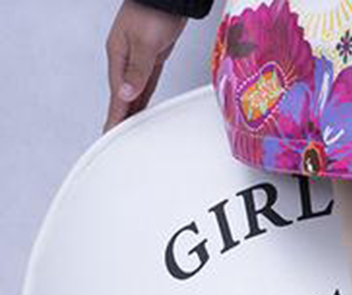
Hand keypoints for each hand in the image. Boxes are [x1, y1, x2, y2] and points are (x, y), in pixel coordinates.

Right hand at [104, 0, 186, 132]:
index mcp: (118, 55)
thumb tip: (127, 94)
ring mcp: (137, 59)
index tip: (110, 133)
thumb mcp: (145, 43)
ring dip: (130, 110)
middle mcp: (125, 59)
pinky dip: (142, 98)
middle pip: (121, 95)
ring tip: (126, 130)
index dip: (115, 116)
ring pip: (132, 92)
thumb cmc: (154, 12)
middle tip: (112, 137)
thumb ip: (137, 70)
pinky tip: (140, 108)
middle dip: (118, 117)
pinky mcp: (151, 58)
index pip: (117, 94)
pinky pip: (144, 85)